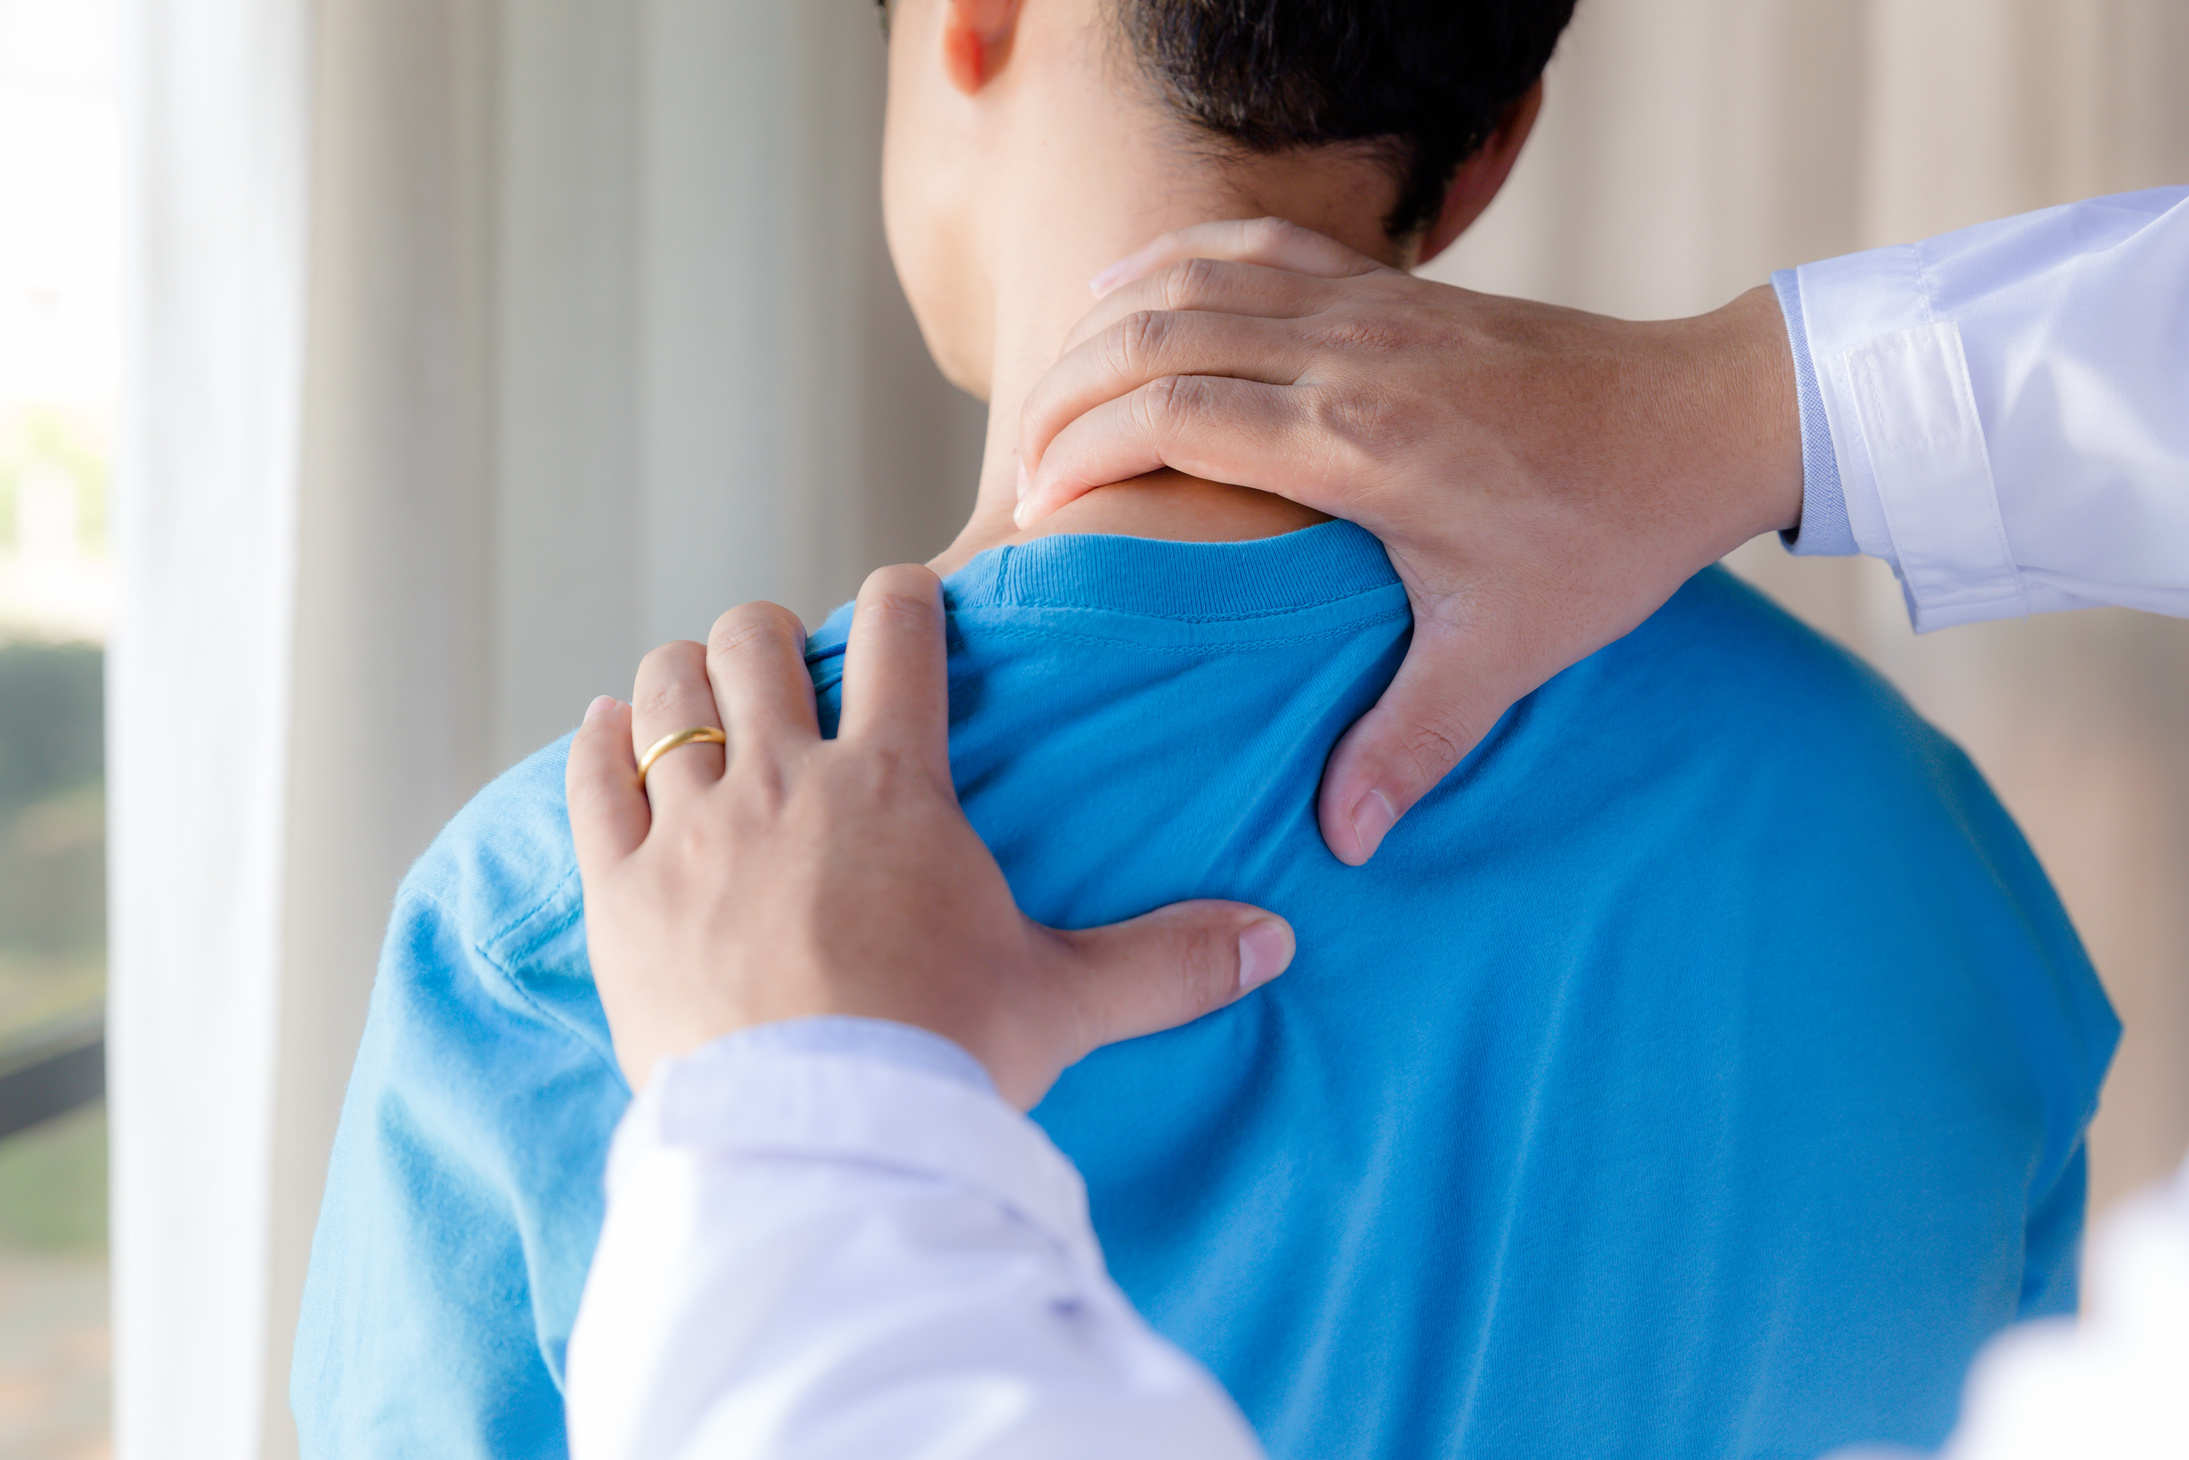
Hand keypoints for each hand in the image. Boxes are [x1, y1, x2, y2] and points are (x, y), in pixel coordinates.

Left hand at [566, 564, 1295, 1107]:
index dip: (904, 596)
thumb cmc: (947, 1060)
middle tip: (789, 669)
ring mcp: (692, 830)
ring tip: (699, 694)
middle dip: (772, 635)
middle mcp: (786, 780)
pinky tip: (607, 737)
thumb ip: (1170, 962)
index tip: (905, 599)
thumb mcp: (1066, 1003)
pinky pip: (591, 779)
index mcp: (896, 784)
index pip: (900, 633)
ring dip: (684, 677)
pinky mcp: (621, 892)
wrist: (822, 1142)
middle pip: (756, 640)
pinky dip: (598, 746)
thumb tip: (1277, 942)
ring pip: (667, 691)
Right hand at [1016, 219, 1803, 863]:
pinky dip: (1178, 259)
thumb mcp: (1507, 651)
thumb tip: (1342, 844)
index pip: (1169, 414)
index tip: (1038, 512)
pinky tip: (1134, 289)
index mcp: (1358, 441)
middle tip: (1020, 467)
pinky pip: (1257, 244)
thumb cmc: (1607, 534)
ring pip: (1192, 278)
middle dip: (1062, 395)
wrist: (1703, 420)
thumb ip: (1412, 741)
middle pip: (1152, 336)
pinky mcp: (1395, 286)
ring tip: (1052, 393)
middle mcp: (1350, 352)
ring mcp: (1372, 304)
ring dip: (1104, 325)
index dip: (1080, 453)